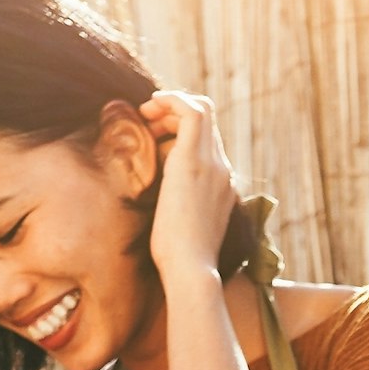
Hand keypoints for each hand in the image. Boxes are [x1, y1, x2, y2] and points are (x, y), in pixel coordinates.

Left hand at [138, 91, 241, 280]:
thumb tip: (161, 202)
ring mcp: (213, 163)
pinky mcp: (195, 160)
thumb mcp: (181, 228)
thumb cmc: (180, 259)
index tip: (157, 134)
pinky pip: (192, 111)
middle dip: (175, 112)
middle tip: (148, 120)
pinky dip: (171, 100)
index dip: (182, 129)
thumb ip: (177, 207)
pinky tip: (150, 105)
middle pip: (207, 121)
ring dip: (171, 105)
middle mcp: (222, 169)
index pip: (209, 141)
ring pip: (202, 110)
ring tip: (146, 113)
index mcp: (221, 185)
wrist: (190, 268)